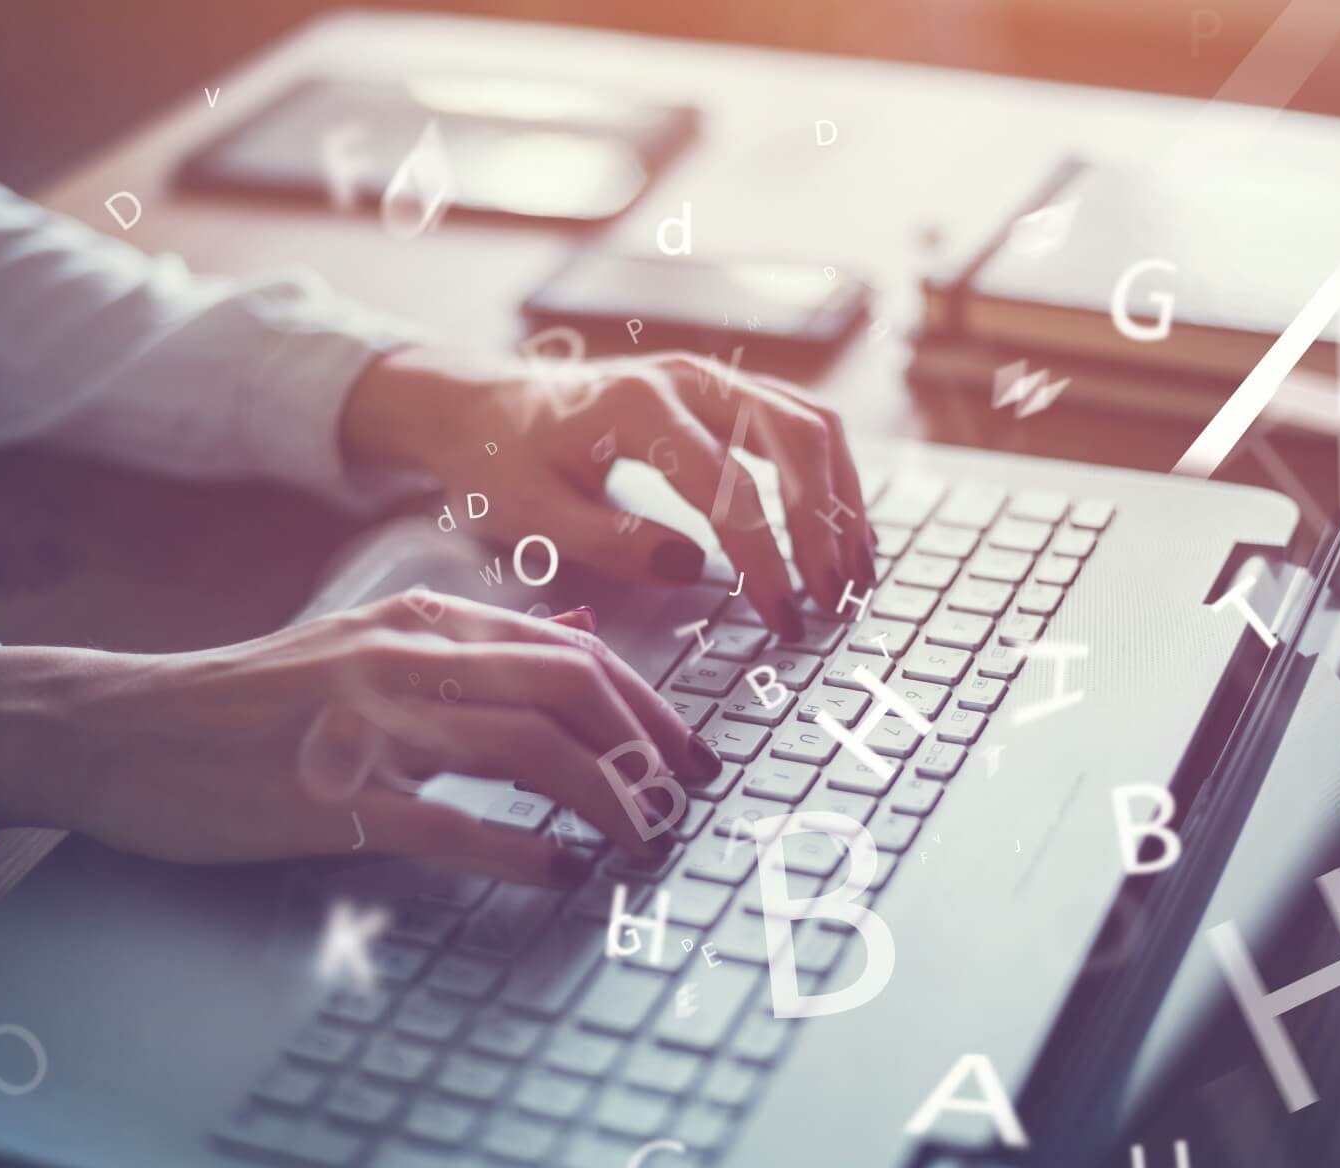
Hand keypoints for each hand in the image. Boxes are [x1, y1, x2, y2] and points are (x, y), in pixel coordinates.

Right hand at [0, 594, 722, 883]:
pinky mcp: (330, 796)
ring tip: (644, 841)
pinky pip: (449, 822)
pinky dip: (519, 849)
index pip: (573, 653)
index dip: (647, 708)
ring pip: (527, 750)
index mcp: (422, 624)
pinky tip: (560, 872)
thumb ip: (477, 645)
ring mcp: (369, 726)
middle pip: (570, 691)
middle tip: (688, 801)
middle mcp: (407, 661)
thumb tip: (582, 638)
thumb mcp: (369, 645)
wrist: (125, 727)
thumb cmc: (250, 699)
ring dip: (605, 800)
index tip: (688, 755)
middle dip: (648, 749)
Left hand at [341, 345, 875, 638]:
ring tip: (857, 574)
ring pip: (812, 423)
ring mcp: (712, 378)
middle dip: (826, 525)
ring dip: (845, 498)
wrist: (482, 408)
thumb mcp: (530, 514)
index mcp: (636, 407)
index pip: (728, 487)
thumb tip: (692, 566)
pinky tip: (842, 534)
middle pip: (794, 439)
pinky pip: (801, 423)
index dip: (764, 559)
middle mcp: (687, 378)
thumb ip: (608, 541)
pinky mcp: (724, 393)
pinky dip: (833, 477)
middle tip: (837, 601)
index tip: (781, 618)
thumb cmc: (501, 464)